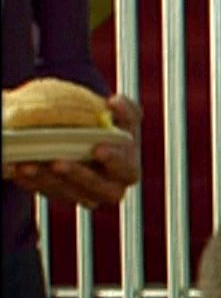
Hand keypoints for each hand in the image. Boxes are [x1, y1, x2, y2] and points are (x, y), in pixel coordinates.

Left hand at [3, 94, 141, 209]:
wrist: (89, 139)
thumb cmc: (110, 128)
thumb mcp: (124, 117)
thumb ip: (127, 109)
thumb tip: (115, 103)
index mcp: (127, 168)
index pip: (126, 170)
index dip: (114, 161)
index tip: (98, 149)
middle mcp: (110, 187)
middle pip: (99, 190)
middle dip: (78, 175)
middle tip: (58, 162)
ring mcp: (85, 194)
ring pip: (68, 192)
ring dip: (48, 179)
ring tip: (28, 165)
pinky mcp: (63, 195)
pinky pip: (46, 192)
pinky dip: (31, 180)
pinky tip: (17, 168)